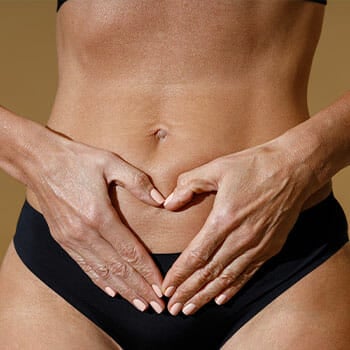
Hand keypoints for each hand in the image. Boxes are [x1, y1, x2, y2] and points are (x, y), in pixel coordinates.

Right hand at [27, 127, 164, 313]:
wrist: (41, 161)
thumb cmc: (78, 159)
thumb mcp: (111, 162)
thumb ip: (138, 182)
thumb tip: (161, 201)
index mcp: (99, 215)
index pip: (129, 251)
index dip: (147, 271)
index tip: (161, 287)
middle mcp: (84, 233)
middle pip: (118, 268)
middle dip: (139, 288)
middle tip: (156, 306)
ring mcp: (71, 239)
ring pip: (102, 272)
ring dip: (122, 290)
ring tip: (138, 304)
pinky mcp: (63, 239)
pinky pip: (84, 266)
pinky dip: (99, 280)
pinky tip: (111, 291)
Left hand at [161, 138, 315, 315]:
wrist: (294, 169)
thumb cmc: (254, 165)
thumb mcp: (217, 168)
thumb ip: (189, 185)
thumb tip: (168, 203)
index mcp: (224, 219)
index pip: (196, 255)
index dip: (179, 274)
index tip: (166, 288)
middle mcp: (241, 238)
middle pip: (209, 272)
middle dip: (188, 292)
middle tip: (172, 308)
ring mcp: (258, 245)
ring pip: (227, 278)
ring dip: (207, 296)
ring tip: (191, 309)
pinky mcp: (270, 247)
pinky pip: (249, 273)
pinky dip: (233, 288)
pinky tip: (222, 298)